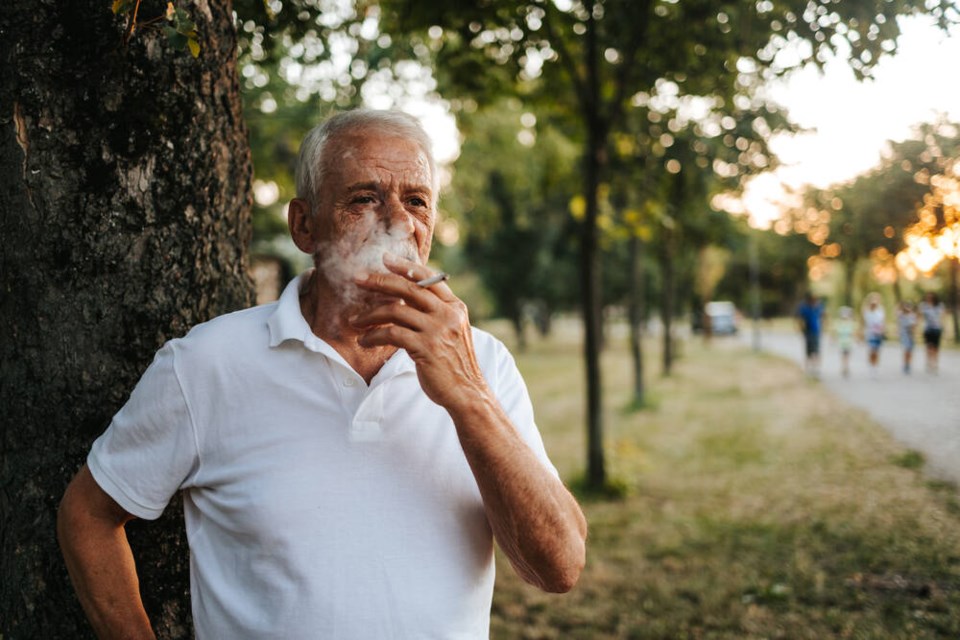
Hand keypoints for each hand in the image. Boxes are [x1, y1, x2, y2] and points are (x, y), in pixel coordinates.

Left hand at [351, 254, 486, 410]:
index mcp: (455, 307)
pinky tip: (365, 341)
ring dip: (369, 315)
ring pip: (395, 310)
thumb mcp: (451, 332)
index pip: (429, 278)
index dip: (405, 266)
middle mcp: (448, 314)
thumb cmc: (454, 364)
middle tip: (358, 279)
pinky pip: (392, 334)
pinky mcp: (426, 348)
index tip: (385, 259)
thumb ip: (434, 314)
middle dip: (380, 281)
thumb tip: (406, 300)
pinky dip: (373, 336)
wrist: (468, 393)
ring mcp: (437, 330)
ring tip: (355, 322)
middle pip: (408, 288)